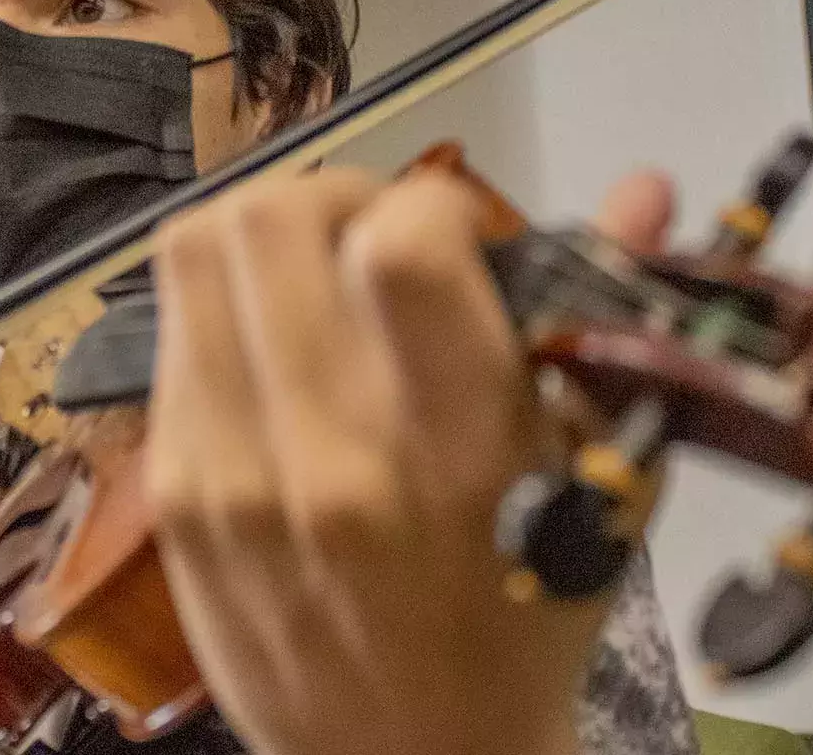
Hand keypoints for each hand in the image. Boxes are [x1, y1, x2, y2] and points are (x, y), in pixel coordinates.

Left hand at [145, 165, 674, 754]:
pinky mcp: (170, 490)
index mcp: (455, 451)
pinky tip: (276, 353)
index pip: (401, 245)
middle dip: (336, 197)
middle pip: (271, 218)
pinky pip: (170, 331)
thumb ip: (603, 324)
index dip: (431, 204)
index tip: (457, 238)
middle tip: (376, 241)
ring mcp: (228, 472)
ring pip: (196, 254)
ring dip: (265, 238)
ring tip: (319, 281)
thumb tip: (642, 190)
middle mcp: (328, 454)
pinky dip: (224, 309)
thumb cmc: (523, 623)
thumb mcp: (596, 484)